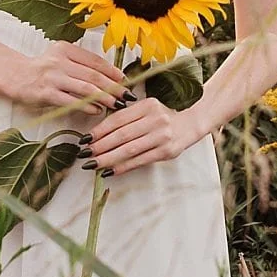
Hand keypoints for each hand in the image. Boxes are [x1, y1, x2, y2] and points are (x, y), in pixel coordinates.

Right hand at [17, 41, 126, 114]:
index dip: (112, 71)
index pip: (95, 61)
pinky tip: (96, 111)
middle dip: (113, 87)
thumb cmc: (41, 69)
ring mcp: (52, 77)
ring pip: (85, 88)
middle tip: (125, 96)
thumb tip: (108, 77)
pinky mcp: (46, 92)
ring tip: (115, 104)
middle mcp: (59, 61)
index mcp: (66, 49)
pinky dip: (86, 106)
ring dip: (103, 97)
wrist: (13, 75)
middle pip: (93, 75)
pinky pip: (71, 100)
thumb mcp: (60, 58)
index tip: (124, 80)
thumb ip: (80, 64)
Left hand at [87, 96, 203, 175]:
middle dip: (100, 146)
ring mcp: (162, 136)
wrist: (192, 124)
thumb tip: (98, 132)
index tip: (85, 139)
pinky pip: (140, 161)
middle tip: (85, 153)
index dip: (99, 130)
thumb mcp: (147, 108)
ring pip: (129, 150)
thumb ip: (127, 116)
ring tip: (93, 164)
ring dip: (108, 158)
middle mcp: (155, 120)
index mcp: (147, 105)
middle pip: (121, 135)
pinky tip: (110, 171)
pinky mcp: (166, 152)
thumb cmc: (163, 116)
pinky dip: (123, 167)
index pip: (118, 119)